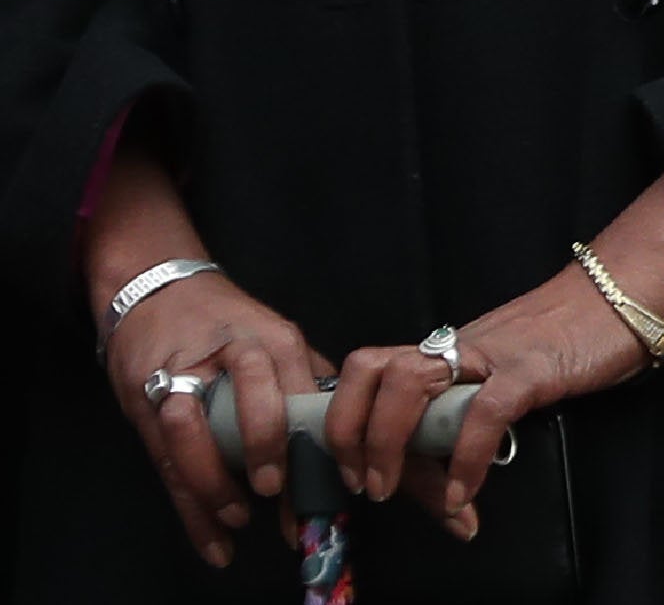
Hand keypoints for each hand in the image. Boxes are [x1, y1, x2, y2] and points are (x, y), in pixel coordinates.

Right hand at [99, 267, 326, 569]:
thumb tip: (349, 427)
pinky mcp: (148, 398)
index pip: (304, 394)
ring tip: (239, 516)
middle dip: (268, 449)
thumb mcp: (274, 337)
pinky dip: (191, 503)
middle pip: (255, 402)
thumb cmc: (226, 323)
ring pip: (196, 428)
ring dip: (217, 480)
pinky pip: (167, 455)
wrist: (158, 291)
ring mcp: (184, 374)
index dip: (322, 442)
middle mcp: (234, 353)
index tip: (339, 485)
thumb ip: (304, 377)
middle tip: (277, 491)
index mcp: (277, 340)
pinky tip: (213, 537)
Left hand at [330, 265, 646, 527]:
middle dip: (350, 431)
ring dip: (388, 443)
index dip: (344, 419)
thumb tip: (449, 487)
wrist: (620, 293)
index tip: (348, 468)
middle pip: (372, 371)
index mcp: (441, 350)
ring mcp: (489, 356)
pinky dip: (464, 459)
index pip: (371, 374)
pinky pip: (483, 413)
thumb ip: (469, 419)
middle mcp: (453, 348)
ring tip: (392, 487)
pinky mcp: (529, 370)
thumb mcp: (501, 377)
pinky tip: (463, 493)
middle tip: (362, 481)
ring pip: (409, 383)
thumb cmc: (564, 338)